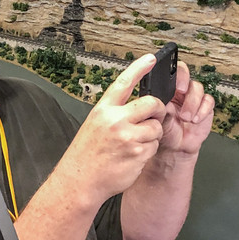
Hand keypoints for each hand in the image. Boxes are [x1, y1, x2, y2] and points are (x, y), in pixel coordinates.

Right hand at [58, 54, 167, 204]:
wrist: (80, 181)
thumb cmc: (87, 154)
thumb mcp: (95, 124)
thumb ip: (115, 112)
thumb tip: (140, 105)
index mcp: (103, 110)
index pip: (124, 82)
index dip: (139, 67)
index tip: (151, 58)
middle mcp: (115, 120)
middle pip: (152, 104)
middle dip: (158, 110)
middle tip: (154, 116)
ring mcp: (128, 137)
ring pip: (156, 127)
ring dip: (152, 135)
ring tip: (135, 143)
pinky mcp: (138, 153)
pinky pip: (154, 146)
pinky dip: (148, 150)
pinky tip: (133, 156)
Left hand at [152, 61, 214, 157]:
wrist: (175, 148)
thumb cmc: (163, 132)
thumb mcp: (157, 119)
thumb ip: (159, 106)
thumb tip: (158, 98)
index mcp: (165, 90)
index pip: (170, 73)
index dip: (174, 75)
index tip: (174, 85)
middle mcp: (179, 91)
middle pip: (185, 73)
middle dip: (184, 81)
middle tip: (182, 92)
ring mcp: (192, 98)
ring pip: (197, 88)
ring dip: (192, 102)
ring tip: (186, 118)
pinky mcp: (205, 107)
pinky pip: (208, 101)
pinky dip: (203, 110)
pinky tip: (196, 120)